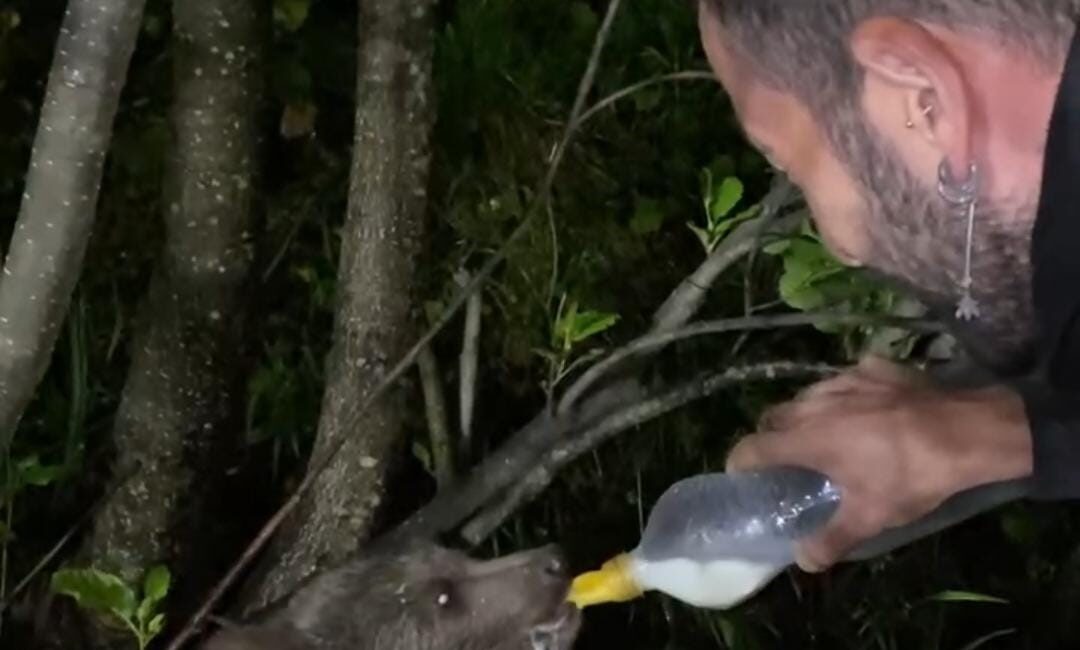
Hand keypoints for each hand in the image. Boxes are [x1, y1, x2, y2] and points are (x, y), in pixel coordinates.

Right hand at [725, 355, 1031, 571]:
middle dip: (774, 439)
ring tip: (830, 437)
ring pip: (809, 397)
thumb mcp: (870, 517)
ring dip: (809, 416)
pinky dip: (848, 397)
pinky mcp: (873, 367)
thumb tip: (804, 560)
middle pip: (774, 417)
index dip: (741, 464)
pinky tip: (869, 412)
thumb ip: (830, 540)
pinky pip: (846, 381)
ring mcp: (844, 379)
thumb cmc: (910, 475)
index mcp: (805, 438)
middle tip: (792, 464)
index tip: (747, 479)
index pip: (751, 447)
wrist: (966, 430)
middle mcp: (814, 403)